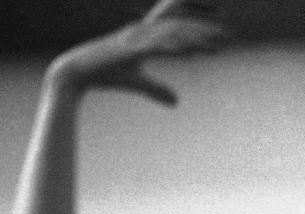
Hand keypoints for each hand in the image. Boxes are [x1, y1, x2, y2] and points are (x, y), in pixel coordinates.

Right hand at [48, 1, 228, 104]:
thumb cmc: (106, 75)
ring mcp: (136, 39)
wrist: (75, 73)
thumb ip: (157, 90)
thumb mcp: (138, 83)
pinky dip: (176, 48)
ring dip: (197, 39)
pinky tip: (192, 52)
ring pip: (173, 34)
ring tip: (219, 45)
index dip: (197, 20)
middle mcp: (142, 31)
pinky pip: (158, 47)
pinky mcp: (130, 51)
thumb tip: (177, 102)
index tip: (219, 24)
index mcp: (144, 33)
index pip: (175, 22)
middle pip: (180, 24)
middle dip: (205, 28)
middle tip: (229, 35)